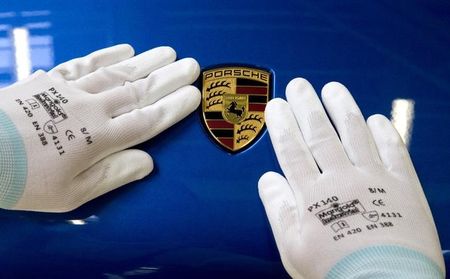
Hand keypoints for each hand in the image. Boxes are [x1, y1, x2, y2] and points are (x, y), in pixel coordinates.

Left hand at [0, 44, 199, 211]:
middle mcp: (91, 109)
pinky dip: (106, 55)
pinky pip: (85, 64)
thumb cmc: (24, 180)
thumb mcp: (72, 194)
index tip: (194, 94)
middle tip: (193, 65)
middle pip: (139, 91)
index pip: (148, 119)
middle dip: (169, 78)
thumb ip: (113, 175)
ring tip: (168, 52)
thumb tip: (147, 162)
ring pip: (117, 73)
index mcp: (100, 139)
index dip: (174, 107)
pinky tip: (125, 49)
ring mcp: (70, 91)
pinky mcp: (50, 81)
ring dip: (146, 62)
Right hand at [258, 78, 444, 277]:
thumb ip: (279, 209)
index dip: (283, 125)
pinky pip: (393, 151)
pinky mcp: (403, 187)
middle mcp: (342, 180)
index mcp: (313, 195)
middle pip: (320, 135)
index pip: (293, 150)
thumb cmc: (335, 273)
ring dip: (343, 109)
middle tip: (299, 85)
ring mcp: (374, 180)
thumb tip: (268, 179)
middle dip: (307, 107)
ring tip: (334, 89)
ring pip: (355, 134)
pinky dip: (384, 133)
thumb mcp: (293, 248)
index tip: (276, 106)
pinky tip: (376, 118)